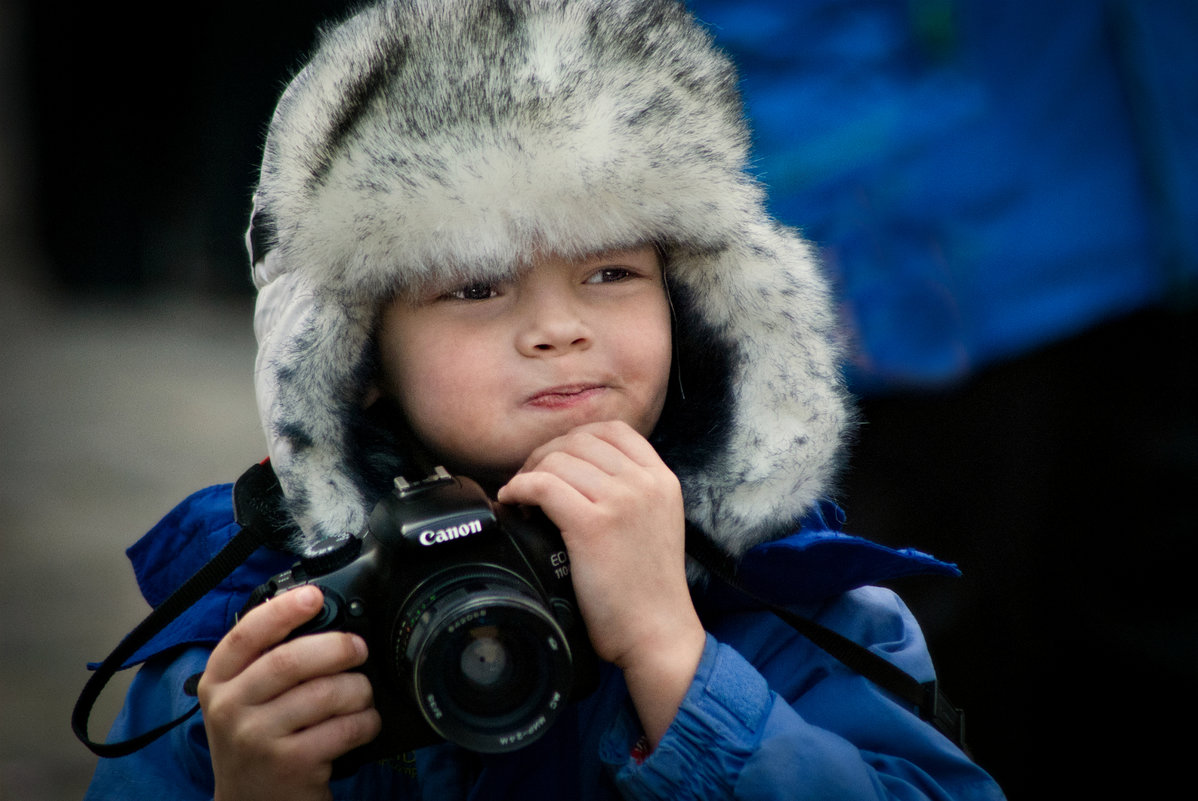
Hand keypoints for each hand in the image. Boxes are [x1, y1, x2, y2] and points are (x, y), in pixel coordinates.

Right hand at [197, 585, 381, 800]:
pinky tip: (364, 723)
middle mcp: (230, 709)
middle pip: (289, 661)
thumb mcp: (242, 699)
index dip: (283, 611)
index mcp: (218, 682)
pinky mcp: (291, 765)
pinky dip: (366, 721)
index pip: (245, 635)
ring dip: (357, 689)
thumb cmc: (256, 741)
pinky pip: (344, 728)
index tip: (313, 596)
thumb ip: (263, 661)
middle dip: (336, 647)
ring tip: (361, 693)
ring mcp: (257, 739)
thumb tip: (313, 613)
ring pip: (324, 694)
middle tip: (358, 649)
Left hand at [497, 420, 705, 746]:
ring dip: (530, 473)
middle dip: (547, 456)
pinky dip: (519, 488)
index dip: (574, 439)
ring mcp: (621, 501)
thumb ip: (630, 492)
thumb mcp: (655, 524)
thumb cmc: (648, 590)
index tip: (556, 462)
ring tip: (523, 498)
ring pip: (558, 460)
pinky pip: (542, 485)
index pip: (611, 431)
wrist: (657, 634)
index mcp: (662, 480)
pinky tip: (513, 502)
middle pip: (579, 441)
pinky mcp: (593, 525)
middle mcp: (644, 483)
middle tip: (531, 482)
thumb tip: (576, 470)